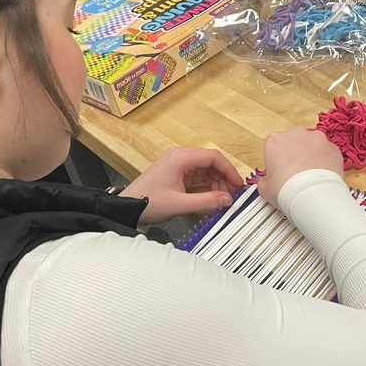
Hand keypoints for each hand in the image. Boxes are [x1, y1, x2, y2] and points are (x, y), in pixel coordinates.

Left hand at [122, 147, 243, 224]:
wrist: (126, 209)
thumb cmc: (147, 202)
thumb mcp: (180, 204)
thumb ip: (207, 202)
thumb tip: (227, 200)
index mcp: (180, 158)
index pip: (213, 157)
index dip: (229, 170)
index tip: (238, 184)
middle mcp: (179, 157)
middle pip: (210, 163)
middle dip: (223, 178)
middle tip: (231, 195)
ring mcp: (177, 164)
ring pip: (204, 170)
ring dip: (215, 183)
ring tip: (221, 199)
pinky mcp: (175, 173)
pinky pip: (197, 176)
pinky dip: (206, 186)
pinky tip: (211, 197)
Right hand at [257, 128, 343, 207]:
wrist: (313, 194)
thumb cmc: (287, 189)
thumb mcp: (265, 189)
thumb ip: (264, 181)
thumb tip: (266, 183)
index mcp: (274, 141)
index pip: (274, 147)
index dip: (277, 160)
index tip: (280, 171)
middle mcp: (295, 134)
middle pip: (294, 142)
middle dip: (295, 154)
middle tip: (295, 174)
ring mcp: (316, 138)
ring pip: (312, 145)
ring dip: (311, 156)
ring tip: (311, 175)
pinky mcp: (332, 146)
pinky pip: (327, 152)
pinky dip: (326, 161)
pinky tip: (322, 175)